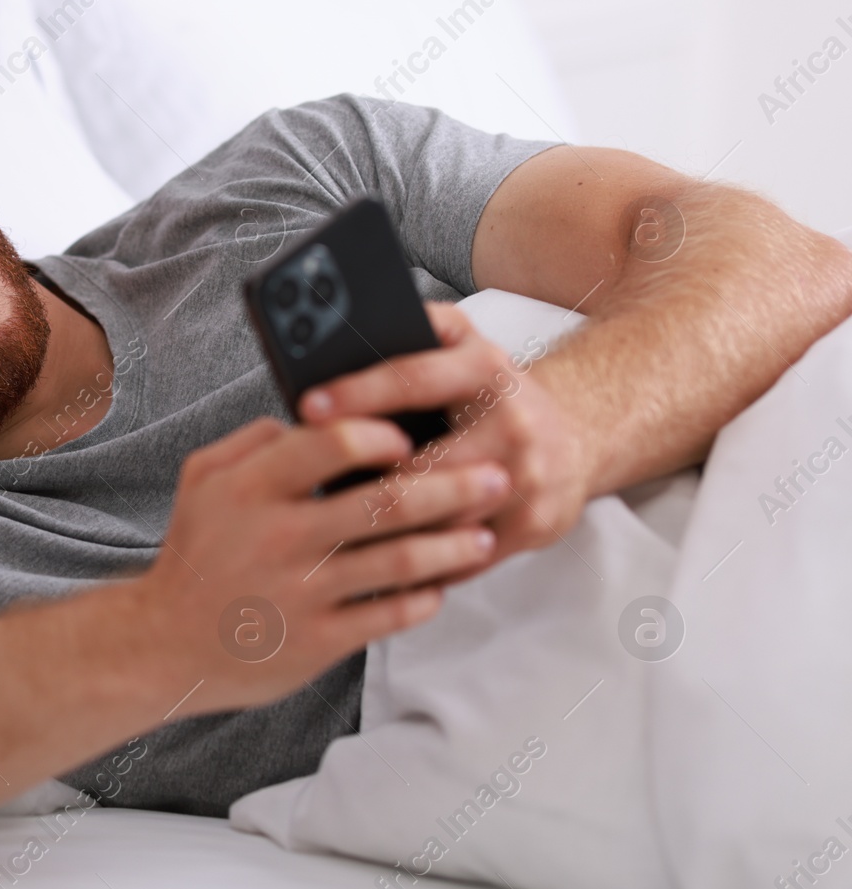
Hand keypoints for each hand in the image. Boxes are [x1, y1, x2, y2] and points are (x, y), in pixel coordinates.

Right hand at [137, 415, 512, 713]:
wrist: (163, 645)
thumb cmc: (194, 555)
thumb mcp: (201, 480)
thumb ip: (255, 441)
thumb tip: (314, 417)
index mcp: (250, 488)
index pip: (331, 441)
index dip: (381, 433)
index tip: (411, 434)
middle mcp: (279, 537)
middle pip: (386, 502)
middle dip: (452, 487)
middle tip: (493, 476)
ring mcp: (301, 592)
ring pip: (400, 562)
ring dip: (453, 547)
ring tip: (484, 536)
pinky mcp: (317, 641)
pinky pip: (389, 615)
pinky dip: (424, 599)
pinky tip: (442, 586)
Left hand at [298, 301, 592, 566]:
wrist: (579, 434)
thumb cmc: (497, 392)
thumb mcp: (466, 342)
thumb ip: (421, 324)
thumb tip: (355, 323)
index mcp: (486, 371)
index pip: (413, 379)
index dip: (357, 393)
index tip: (309, 408)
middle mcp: (511, 425)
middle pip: (422, 465)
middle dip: (363, 481)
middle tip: (309, 493)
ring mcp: (525, 480)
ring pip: (438, 521)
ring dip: (384, 533)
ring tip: (329, 535)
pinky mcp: (531, 526)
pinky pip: (461, 556)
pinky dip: (417, 564)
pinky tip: (377, 565)